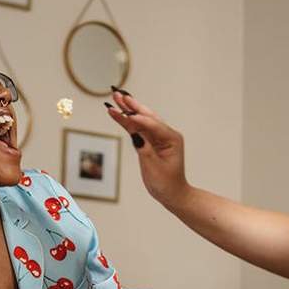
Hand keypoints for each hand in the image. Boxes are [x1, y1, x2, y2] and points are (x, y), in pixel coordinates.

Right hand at [105, 91, 189, 207]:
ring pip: (140, 120)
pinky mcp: (149, 141)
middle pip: (146, 116)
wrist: (172, 194)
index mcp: (172, 138)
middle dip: (131, 105)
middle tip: (118, 94)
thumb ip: (144, 148)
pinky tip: (117, 112)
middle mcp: (166, 134)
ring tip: (116, 97)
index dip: (138, 119)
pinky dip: (126, 121)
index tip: (125, 114)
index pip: (153, 125)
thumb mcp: (154, 167)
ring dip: (127, 109)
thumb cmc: (166, 183)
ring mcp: (157, 137)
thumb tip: (134, 133)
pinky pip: (136, 129)